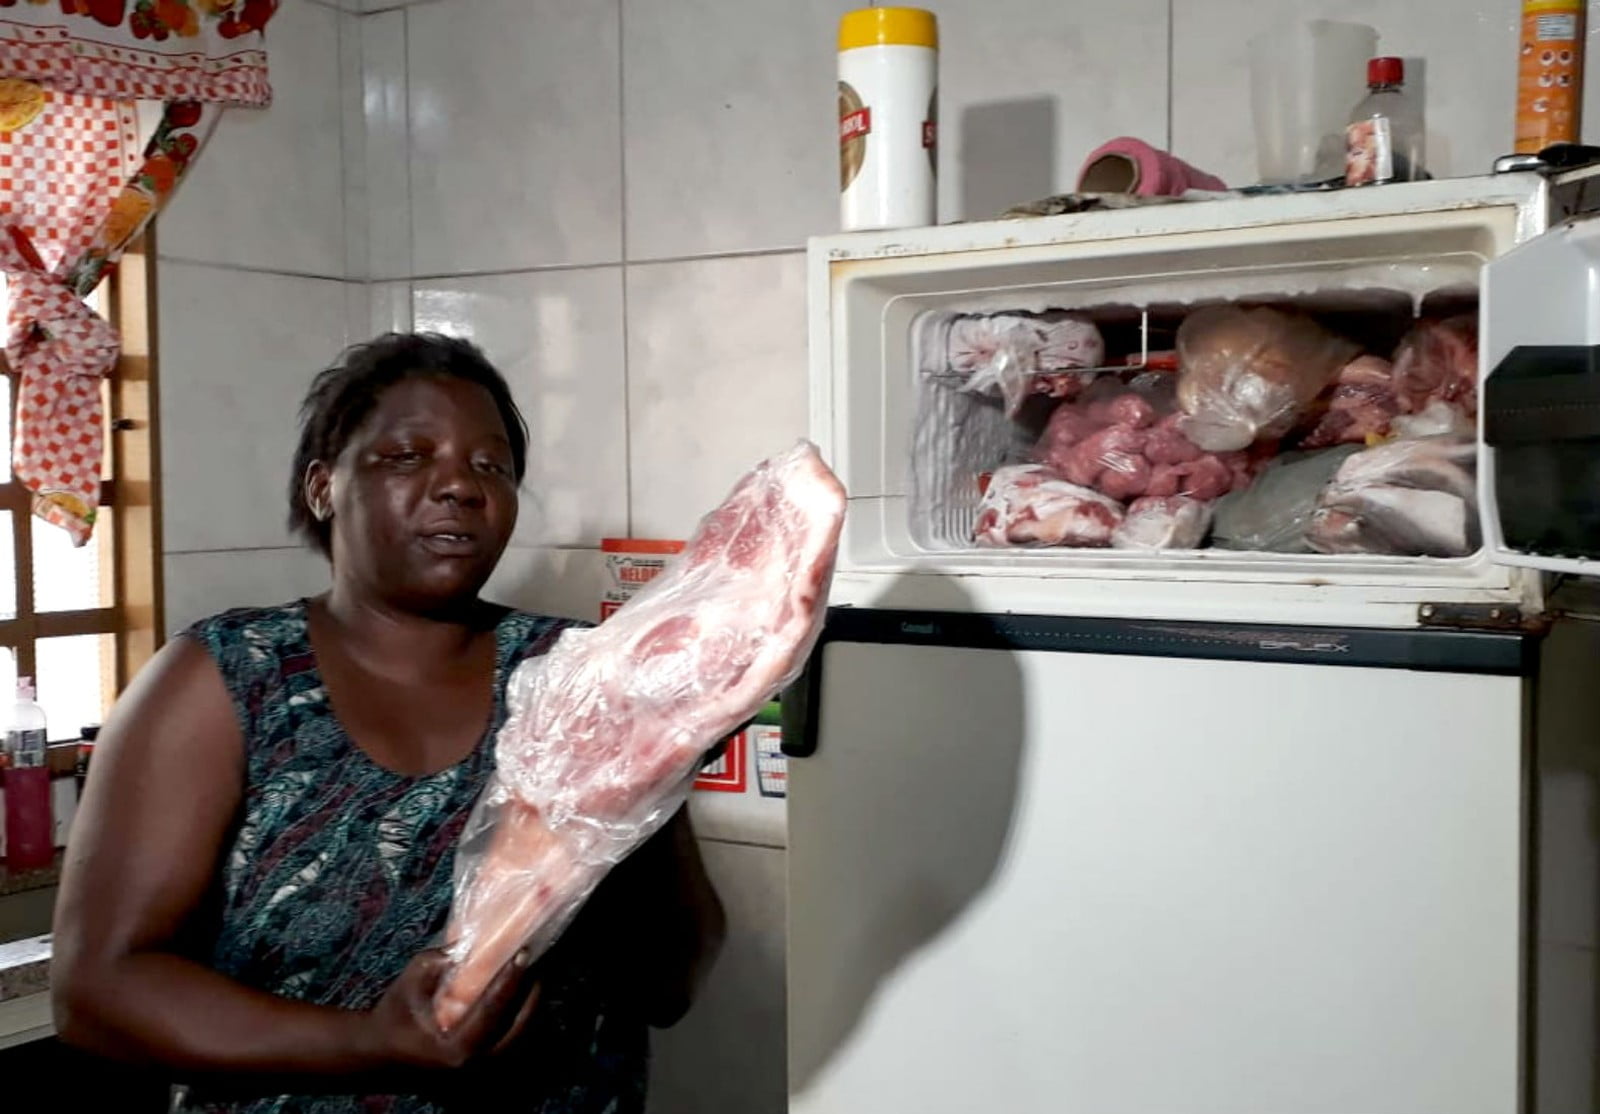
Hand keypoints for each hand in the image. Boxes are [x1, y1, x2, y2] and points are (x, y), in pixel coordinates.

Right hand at [363, 948, 540, 1071]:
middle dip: (532, 992)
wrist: (381, 1055)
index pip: (492, 1010)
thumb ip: (442, 960)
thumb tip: (476, 940)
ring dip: (533, 1005)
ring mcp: (484, 1071)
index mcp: (454, 1048)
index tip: (522, 953)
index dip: (510, 980)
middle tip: (534, 962)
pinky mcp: (487, 1068)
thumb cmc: (394, 1015)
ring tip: (534, 974)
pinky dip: (523, 1017)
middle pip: (520, 1027)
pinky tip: (523, 994)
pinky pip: (516, 1041)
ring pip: (525, 1036)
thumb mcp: (412, 981)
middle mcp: (475, 1065)